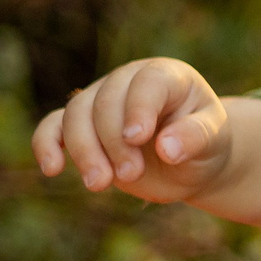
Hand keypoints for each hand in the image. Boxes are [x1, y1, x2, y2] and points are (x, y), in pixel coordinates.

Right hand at [33, 58, 231, 202]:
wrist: (189, 162)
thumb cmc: (204, 145)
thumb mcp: (214, 142)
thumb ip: (196, 138)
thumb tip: (167, 148)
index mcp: (167, 76)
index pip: (147, 83)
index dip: (138, 108)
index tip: (138, 138)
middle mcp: (128, 81)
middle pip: (106, 102)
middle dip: (114, 141)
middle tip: (132, 174)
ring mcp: (100, 100)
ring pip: (76, 115)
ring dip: (84, 151)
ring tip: (100, 184)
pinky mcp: (81, 125)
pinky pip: (53, 126)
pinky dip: (46, 144)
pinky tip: (52, 169)